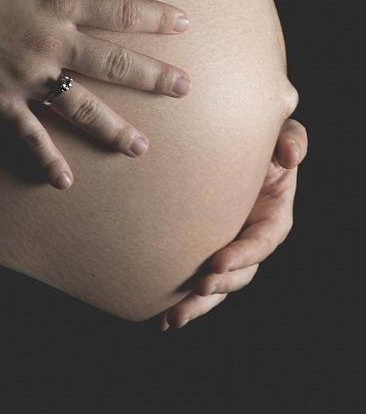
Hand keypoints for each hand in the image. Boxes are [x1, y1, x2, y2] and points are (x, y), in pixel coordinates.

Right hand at [0, 0, 191, 189]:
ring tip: (140, 147)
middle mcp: (52, 39)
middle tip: (184, 88)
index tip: (185, 25)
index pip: (120, 11)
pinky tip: (63, 181)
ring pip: (82, 106)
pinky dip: (45, 158)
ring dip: (114, 128)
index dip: (155, 18)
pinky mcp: (0, 96)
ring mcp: (28, 73)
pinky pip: (28, 133)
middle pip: (115, 62)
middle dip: (153, 77)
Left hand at [159, 117, 307, 330]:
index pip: (262, 241)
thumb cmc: (257, 134)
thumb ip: (291, 139)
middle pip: (240, 272)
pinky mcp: (202, 250)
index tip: (217, 263)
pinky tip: (158, 318)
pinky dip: (181, 300)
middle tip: (196, 289)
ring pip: (217, 286)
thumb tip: (291, 156)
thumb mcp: (280, 130)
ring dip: (197, 305)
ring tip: (173, 318)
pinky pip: (195, 279)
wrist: (225, 137)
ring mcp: (227, 246)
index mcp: (272, 214)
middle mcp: (250, 236)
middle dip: (220, 286)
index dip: (243, 255)